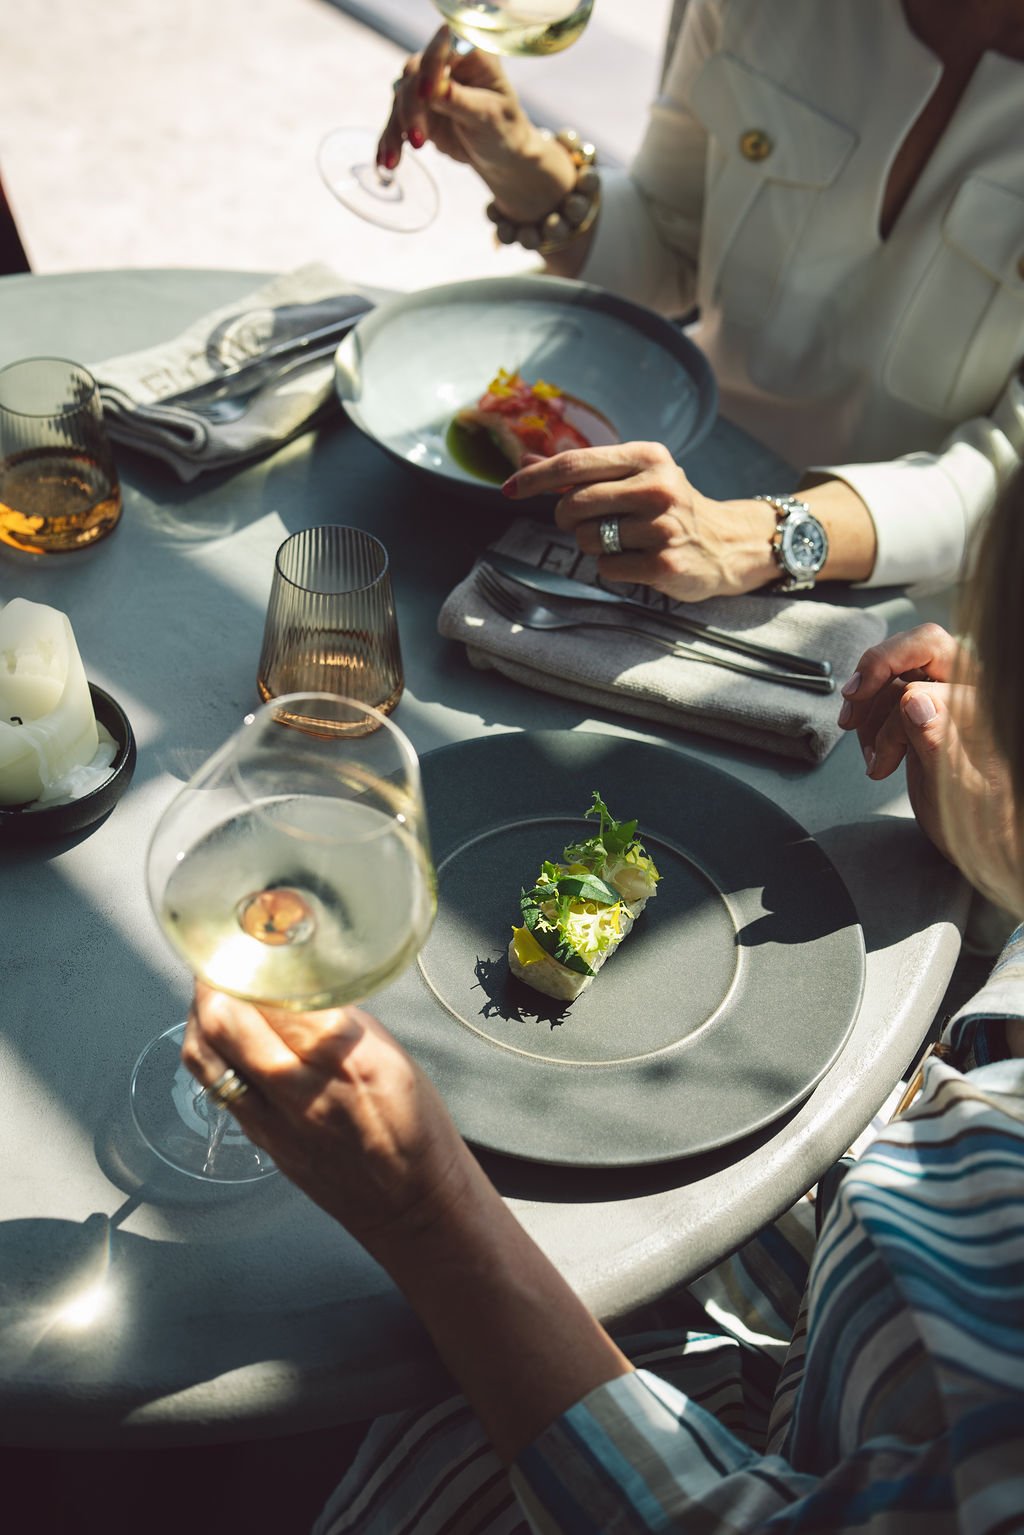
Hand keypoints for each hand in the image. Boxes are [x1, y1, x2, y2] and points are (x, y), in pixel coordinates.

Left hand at [183, 983, 475, 1255]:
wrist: (411, 1207)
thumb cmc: (415, 1131)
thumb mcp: (394, 1058)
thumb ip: (343, 1019)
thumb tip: (302, 983)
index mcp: (345, 1061)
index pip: (279, 999)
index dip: (255, 964)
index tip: (251, 937)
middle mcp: (302, 1091)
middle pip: (227, 1025)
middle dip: (212, 981)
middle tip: (216, 955)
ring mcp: (273, 1122)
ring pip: (207, 1057)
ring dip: (199, 1015)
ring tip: (209, 990)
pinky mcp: (261, 1143)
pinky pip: (217, 1088)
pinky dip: (208, 1052)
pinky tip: (217, 1035)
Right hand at [378, 27, 574, 221]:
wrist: (499, 154)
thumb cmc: (503, 129)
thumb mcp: (488, 116)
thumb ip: (461, 101)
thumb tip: (435, 89)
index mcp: (469, 54)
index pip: (442, 48)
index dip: (431, 68)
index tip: (427, 95)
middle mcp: (443, 63)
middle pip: (414, 76)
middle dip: (411, 109)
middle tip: (418, 142)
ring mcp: (426, 86)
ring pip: (400, 100)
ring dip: (395, 130)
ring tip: (393, 161)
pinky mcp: (415, 110)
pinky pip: (396, 122)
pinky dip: (389, 142)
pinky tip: (385, 162)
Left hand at [501, 442, 778, 601]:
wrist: (725, 544)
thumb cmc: (669, 507)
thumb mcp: (634, 476)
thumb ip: (583, 470)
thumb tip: (525, 461)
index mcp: (647, 457)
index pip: (575, 463)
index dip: (536, 478)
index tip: (507, 489)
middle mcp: (657, 487)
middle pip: (574, 505)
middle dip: (569, 520)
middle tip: (590, 523)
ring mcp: (662, 527)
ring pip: (587, 540)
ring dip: (593, 545)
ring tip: (625, 540)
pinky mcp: (663, 564)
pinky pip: (606, 568)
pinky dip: (612, 567)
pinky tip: (637, 559)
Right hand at [837, 624, 1015, 862]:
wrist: (989, 849)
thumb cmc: (986, 827)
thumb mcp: (960, 793)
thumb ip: (940, 743)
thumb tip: (916, 701)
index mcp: (987, 703)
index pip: (932, 661)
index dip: (889, 680)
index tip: (855, 705)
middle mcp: (974, 693)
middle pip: (922, 646)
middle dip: (878, 669)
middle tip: (850, 701)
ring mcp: (951, 704)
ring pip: (899, 675)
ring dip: (871, 710)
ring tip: (870, 758)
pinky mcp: (932, 720)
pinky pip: (893, 701)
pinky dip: (872, 726)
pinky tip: (876, 759)